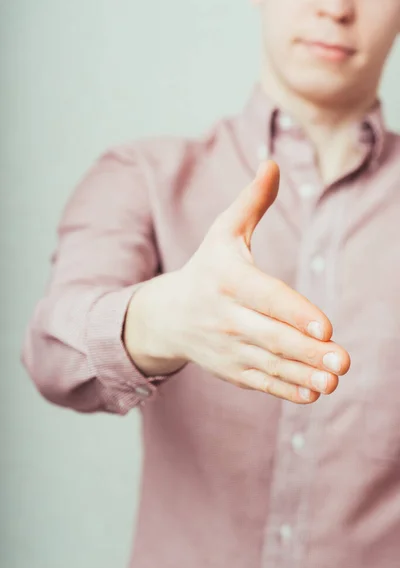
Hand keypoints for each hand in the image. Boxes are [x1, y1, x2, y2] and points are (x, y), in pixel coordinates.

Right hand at [126, 161, 350, 402]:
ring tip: (334, 380)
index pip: (265, 296)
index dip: (295, 312)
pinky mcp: (229, 368)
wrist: (168, 316)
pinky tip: (312, 392)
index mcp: (226, 279)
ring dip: (303, 373)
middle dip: (307, 350)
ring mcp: (226, 346)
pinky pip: (259, 381)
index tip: (326, 326)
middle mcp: (224, 316)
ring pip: (269, 363)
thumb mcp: (222, 232)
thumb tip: (272, 163)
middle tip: (343, 360)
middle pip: (270, 336)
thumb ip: (251, 201)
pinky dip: (285, 389)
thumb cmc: (206, 268)